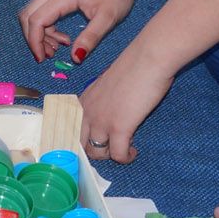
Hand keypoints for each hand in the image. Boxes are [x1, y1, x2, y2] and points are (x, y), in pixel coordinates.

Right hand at [17, 0, 145, 62]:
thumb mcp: (108, 19)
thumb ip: (91, 38)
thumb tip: (75, 58)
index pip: (36, 20)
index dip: (35, 42)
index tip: (42, 59)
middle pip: (28, 15)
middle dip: (33, 38)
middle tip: (49, 55)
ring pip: (33, 13)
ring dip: (38, 34)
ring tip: (57, 49)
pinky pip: (41, 12)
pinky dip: (45, 28)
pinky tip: (62, 38)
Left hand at [77, 48, 173, 162]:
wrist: (148, 60)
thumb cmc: (134, 68)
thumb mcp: (110, 86)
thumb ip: (105, 101)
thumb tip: (112, 114)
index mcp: (84, 99)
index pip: (71, 128)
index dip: (81, 140)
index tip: (96, 143)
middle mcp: (87, 111)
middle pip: (79, 143)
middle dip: (94, 151)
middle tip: (111, 147)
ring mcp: (101, 120)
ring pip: (95, 153)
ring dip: (110, 155)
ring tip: (124, 148)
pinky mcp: (119, 128)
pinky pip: (118, 155)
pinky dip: (126, 158)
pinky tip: (134, 152)